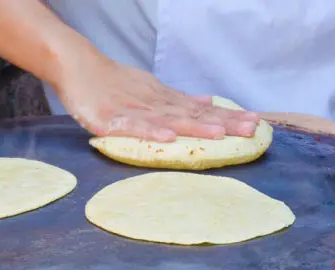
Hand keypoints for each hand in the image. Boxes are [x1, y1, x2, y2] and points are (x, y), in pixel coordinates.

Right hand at [52, 52, 260, 141]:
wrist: (78, 66)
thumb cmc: (112, 82)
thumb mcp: (150, 88)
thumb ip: (179, 99)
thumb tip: (208, 100)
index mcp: (165, 99)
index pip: (202, 109)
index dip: (229, 116)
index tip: (257, 123)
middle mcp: (156, 103)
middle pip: (193, 114)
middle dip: (224, 122)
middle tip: (252, 129)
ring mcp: (134, 110)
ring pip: (168, 119)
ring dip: (195, 126)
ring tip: (219, 133)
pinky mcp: (111, 119)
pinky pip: (133, 127)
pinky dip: (151, 131)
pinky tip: (168, 137)